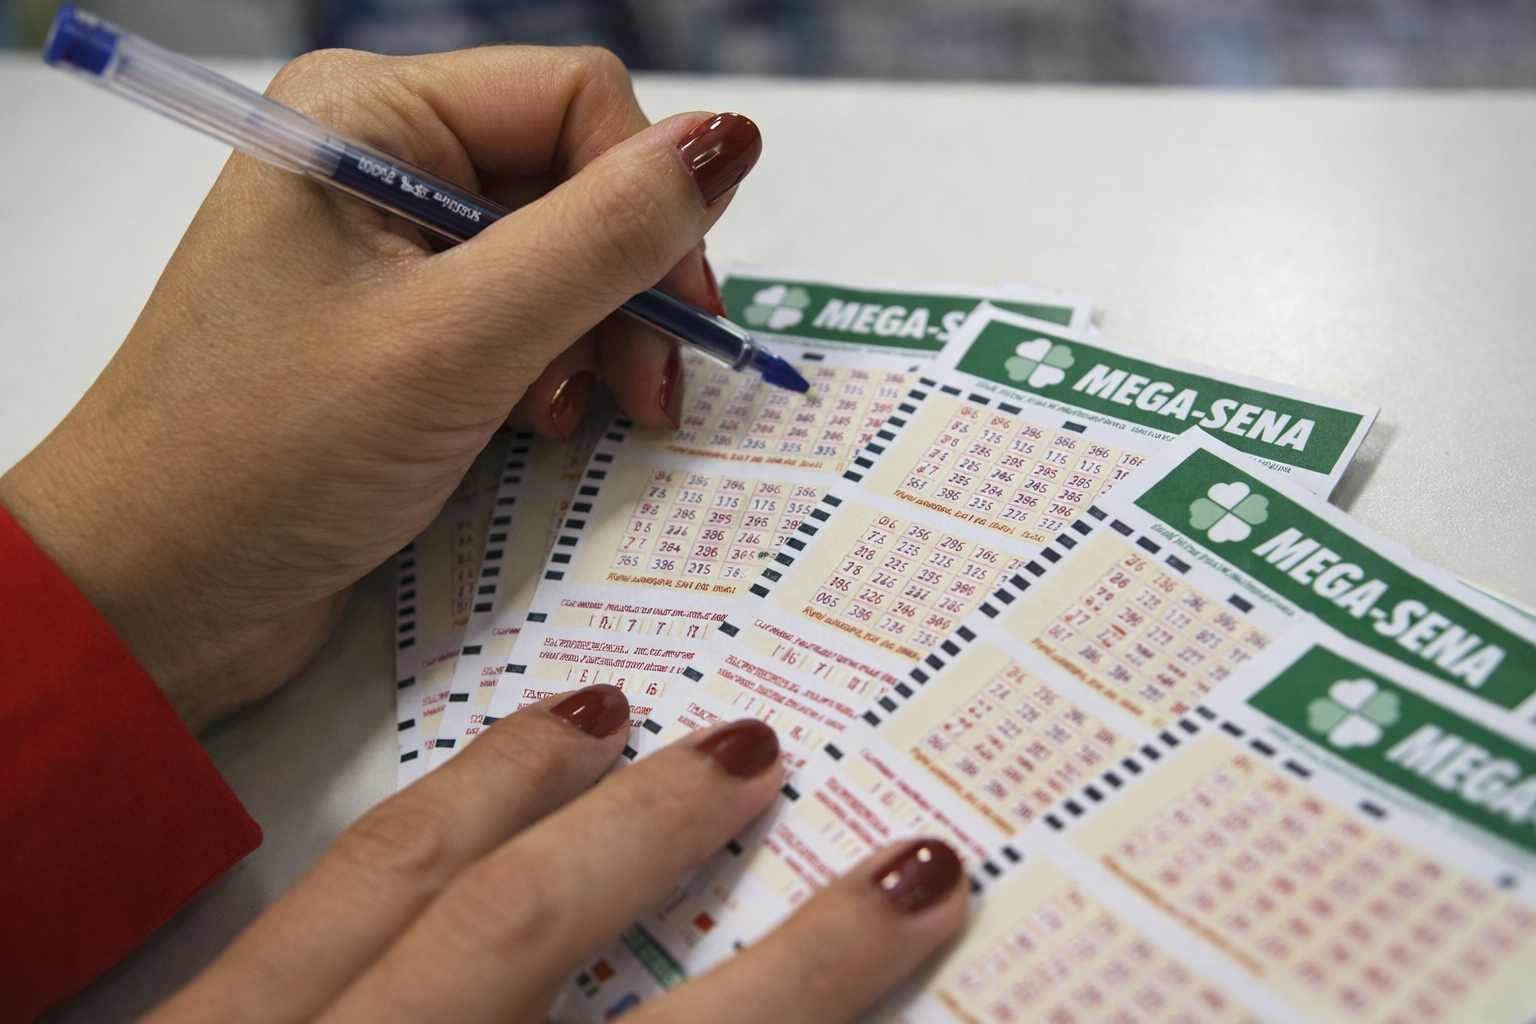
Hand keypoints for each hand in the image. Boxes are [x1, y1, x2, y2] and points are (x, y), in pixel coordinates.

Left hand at [0, 46, 760, 729]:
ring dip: (598, 342)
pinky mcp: (407, 335)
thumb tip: (730, 141)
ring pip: (565, 262)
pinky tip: (538, 430)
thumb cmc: (261, 460)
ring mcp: (395, 255)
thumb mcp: (455, 341)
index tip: (682, 309)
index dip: (647, 197)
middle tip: (650, 386)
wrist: (153, 598)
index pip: (577, 99)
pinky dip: (556, 377)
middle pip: (578, 182)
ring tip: (578, 420)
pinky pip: (527, 325)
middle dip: (629, 287)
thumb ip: (603, 238)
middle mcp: (384, 165)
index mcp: (370, 116)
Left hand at [143, 690, 966, 1023]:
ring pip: (405, 879)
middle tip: (769, 757)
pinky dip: (419, 816)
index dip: (804, 981)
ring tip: (625, 714)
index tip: (905, 896)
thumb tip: (729, 1011)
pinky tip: (469, 781)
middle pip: (522, 931)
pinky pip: (320, 889)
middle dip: (663, 840)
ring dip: (531, 788)